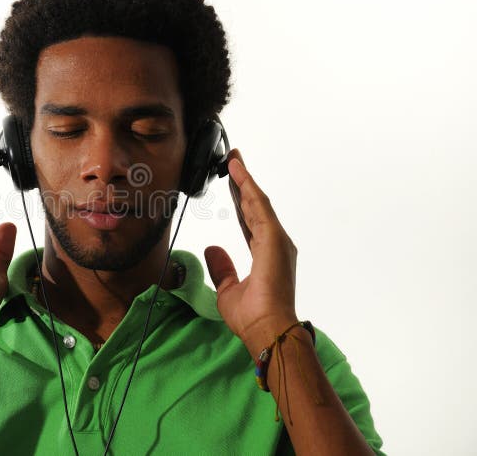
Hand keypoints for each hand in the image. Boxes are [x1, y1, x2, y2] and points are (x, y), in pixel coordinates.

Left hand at [203, 148, 298, 357]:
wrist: (268, 329)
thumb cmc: (253, 316)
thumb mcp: (227, 289)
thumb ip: (222, 267)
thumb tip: (212, 250)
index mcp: (265, 255)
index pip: (250, 222)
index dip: (241, 202)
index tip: (233, 184)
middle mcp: (275, 245)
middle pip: (255, 207)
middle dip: (243, 184)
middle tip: (232, 162)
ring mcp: (276, 241)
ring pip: (258, 202)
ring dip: (245, 180)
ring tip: (233, 160)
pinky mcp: (273, 239)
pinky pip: (259, 207)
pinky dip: (249, 188)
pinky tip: (238, 173)